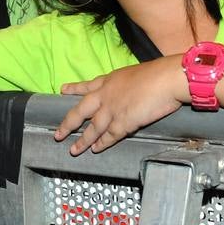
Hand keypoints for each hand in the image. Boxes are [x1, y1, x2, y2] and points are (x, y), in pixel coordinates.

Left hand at [55, 57, 183, 154]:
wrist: (166, 79)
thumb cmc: (156, 74)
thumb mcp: (133, 74)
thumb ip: (126, 84)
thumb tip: (129, 91)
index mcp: (109, 80)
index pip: (87, 86)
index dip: (74, 89)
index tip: (62, 90)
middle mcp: (105, 95)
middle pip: (81, 111)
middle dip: (68, 124)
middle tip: (58, 134)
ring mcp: (112, 110)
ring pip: (92, 128)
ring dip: (83, 141)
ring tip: (74, 150)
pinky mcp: (123, 122)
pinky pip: (109, 136)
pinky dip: (102, 144)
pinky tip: (96, 150)